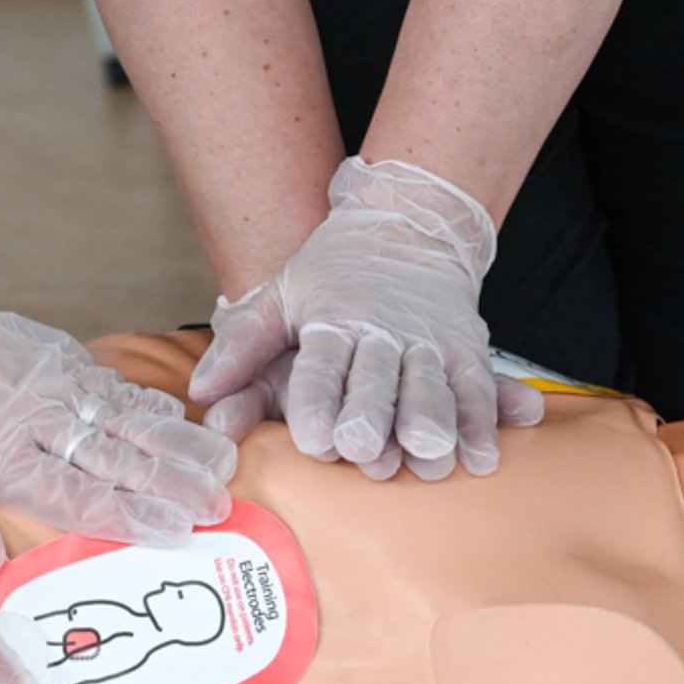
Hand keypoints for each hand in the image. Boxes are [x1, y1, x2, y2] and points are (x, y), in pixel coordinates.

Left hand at [0, 240, 235, 581]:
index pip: (73, 493)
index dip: (128, 514)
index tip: (174, 529)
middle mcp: (37, 416)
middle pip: (116, 458)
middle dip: (173, 484)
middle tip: (219, 506)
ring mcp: (57, 382)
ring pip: (129, 418)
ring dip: (180, 444)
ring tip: (224, 465)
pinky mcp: (67, 357)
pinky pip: (119, 387)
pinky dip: (157, 405)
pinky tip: (189, 421)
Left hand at [189, 157, 543, 478]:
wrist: (406, 225)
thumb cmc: (334, 274)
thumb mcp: (281, 295)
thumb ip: (242, 347)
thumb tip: (201, 394)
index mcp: (333, 320)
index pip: (321, 365)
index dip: (316, 401)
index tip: (312, 439)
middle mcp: (382, 331)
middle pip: (376, 379)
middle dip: (370, 414)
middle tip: (362, 452)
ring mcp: (429, 340)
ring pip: (431, 386)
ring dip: (431, 422)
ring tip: (427, 455)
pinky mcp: (466, 349)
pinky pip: (475, 389)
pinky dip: (482, 424)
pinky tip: (481, 458)